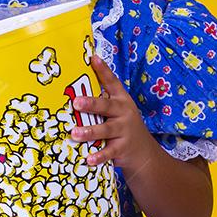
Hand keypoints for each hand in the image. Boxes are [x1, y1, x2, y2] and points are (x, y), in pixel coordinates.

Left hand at [70, 55, 160, 172]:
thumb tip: (74, 89)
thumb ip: (101, 100)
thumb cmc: (122, 126)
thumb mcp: (117, 110)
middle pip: (106, 106)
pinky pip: (109, 152)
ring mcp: (124, 131)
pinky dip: (99, 156)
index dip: (103, 70)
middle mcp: (123, 113)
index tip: (92, 58)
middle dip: (91, 104)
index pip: (112, 82)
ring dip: (89, 131)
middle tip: (76, 102)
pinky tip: (88, 159)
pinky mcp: (122, 148)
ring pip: (105, 130)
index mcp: (120, 100)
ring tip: (75, 133)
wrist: (143, 152)